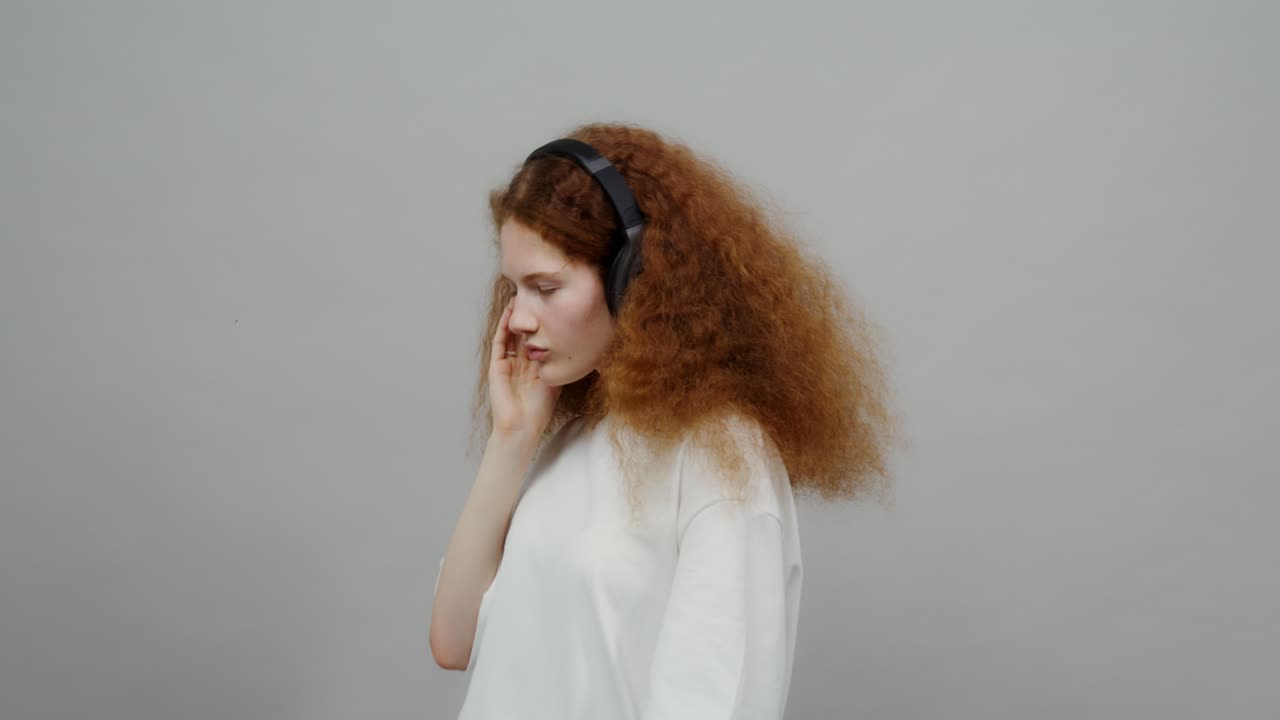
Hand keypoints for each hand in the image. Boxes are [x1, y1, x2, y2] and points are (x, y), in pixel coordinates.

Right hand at [488, 298, 560, 438]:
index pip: (537, 340)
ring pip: (510, 335)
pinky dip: (503, 328)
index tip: (550, 307)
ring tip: (519, 298)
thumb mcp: (555, 381)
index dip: (542, 324)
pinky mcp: (497, 367)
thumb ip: (561, 366)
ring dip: (514, 317)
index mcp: (533, 367)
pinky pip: (499, 343)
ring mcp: (507, 364)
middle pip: (523, 333)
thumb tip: (580, 350)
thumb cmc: (540, 410)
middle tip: (534, 295)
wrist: (522, 426)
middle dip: (528, 316)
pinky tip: (509, 313)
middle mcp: (520, 363)